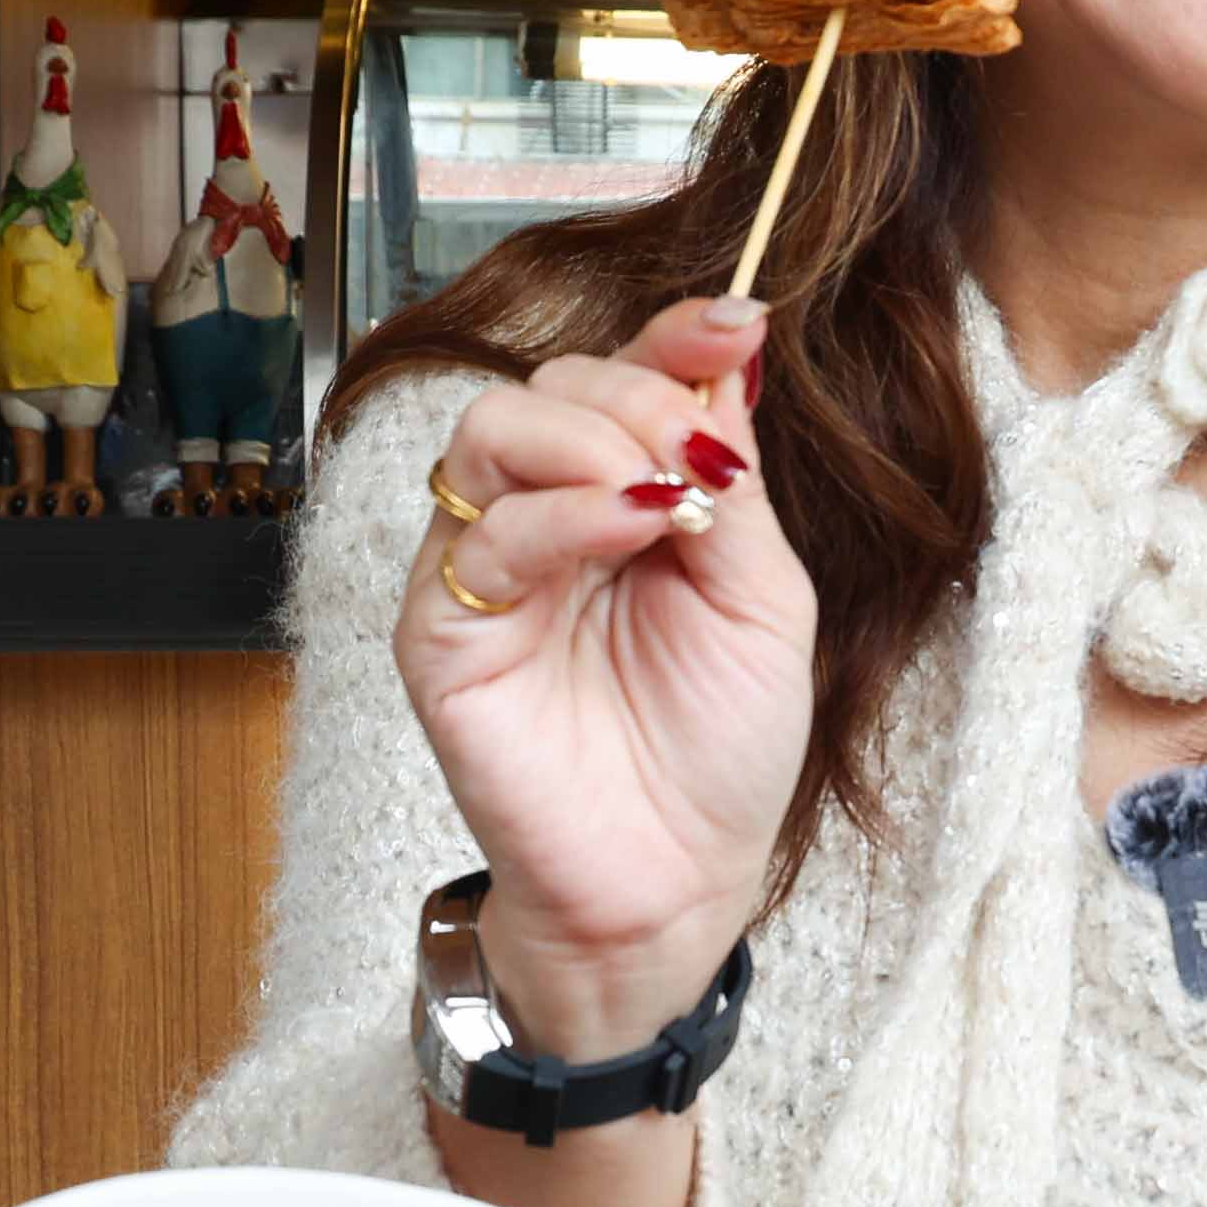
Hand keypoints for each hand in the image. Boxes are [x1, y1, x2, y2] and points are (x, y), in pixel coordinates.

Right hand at [400, 295, 808, 1060]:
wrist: (678, 882)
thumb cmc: (719, 752)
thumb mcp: (762, 597)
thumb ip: (735, 480)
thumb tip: (730, 356)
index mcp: (626, 499)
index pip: (627, 379)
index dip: (674, 335)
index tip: (736, 324)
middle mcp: (548, 519)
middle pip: (554, 383)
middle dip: (637, 398)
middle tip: (699, 462)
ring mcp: (487, 570)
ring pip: (494, 430)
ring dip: (589, 437)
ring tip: (660, 496)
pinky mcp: (444, 629)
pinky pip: (480, 531)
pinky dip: (561, 510)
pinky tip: (630, 528)